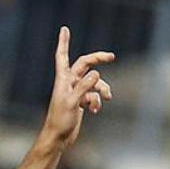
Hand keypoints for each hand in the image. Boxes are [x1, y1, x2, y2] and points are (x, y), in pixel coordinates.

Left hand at [40, 27, 114, 149]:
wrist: (57, 138)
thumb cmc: (60, 121)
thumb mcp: (72, 102)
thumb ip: (84, 87)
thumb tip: (96, 73)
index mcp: (63, 80)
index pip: (62, 56)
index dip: (63, 42)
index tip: (64, 29)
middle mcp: (68, 83)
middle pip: (85, 64)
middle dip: (98, 60)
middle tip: (112, 56)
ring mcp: (75, 92)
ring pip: (94, 82)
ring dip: (102, 89)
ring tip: (106, 99)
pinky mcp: (80, 102)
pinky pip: (94, 95)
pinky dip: (97, 101)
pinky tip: (95, 110)